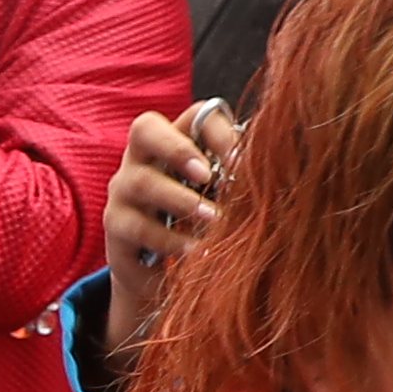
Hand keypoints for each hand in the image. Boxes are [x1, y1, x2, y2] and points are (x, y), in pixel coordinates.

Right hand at [104, 95, 233, 319]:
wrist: (161, 275)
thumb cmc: (197, 226)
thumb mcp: (219, 200)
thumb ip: (237, 182)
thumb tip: (277, 174)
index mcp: (175, 143)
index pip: (191, 116)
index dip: (218, 132)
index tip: (242, 163)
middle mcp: (141, 159)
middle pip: (144, 129)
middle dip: (179, 150)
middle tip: (208, 176)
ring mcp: (122, 193)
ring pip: (141, 182)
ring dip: (181, 200)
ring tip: (213, 220)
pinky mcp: (115, 229)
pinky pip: (137, 228)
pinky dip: (170, 241)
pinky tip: (195, 252)